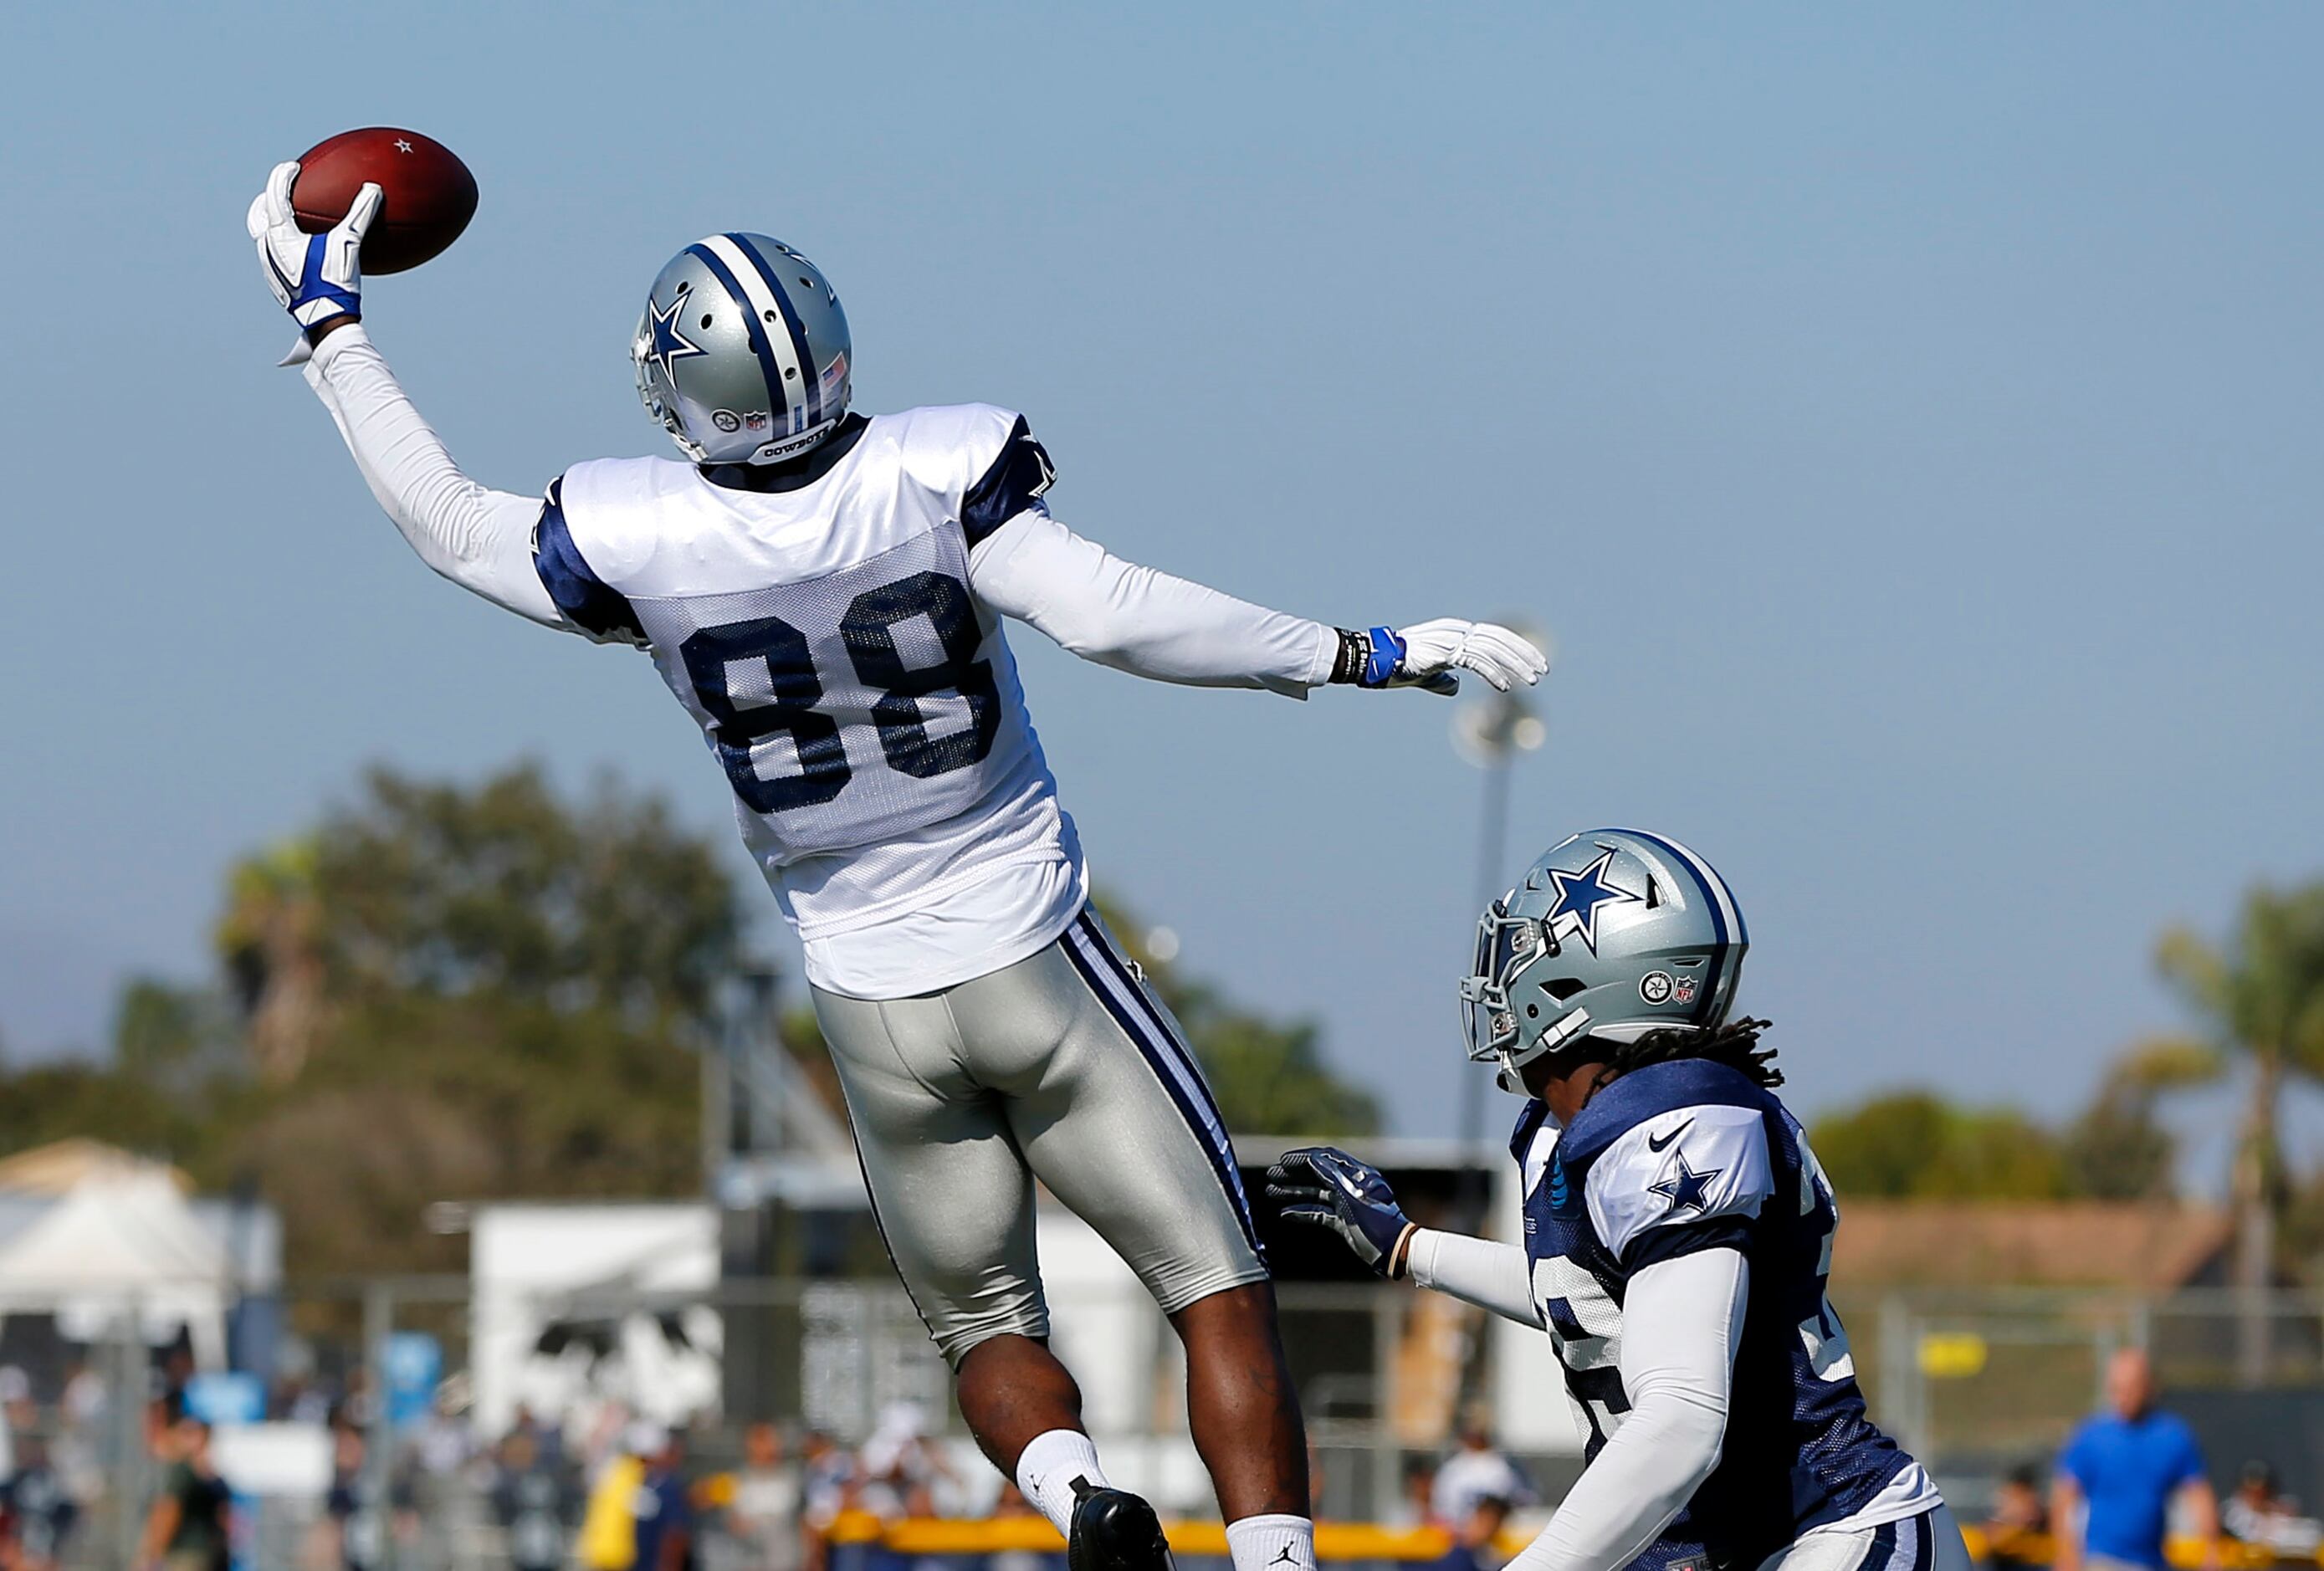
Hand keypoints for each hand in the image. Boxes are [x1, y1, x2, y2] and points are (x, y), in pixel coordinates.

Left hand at [247, 160, 380, 329]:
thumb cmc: (334, 280)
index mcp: (280, 233)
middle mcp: (268, 247)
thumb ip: (360, 214)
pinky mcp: (276, 283)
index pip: (275, 195)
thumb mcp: (349, 244)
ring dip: (271, 224)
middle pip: (257, 215)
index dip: (282, 177)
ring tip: (287, 221)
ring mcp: (269, 267)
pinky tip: (299, 252)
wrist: (325, 318)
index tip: (292, 167)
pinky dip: (281, 245)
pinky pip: (273, 256)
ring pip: (261, 237)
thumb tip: (373, 188)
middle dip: (265, 200)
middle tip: (280, 192)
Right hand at [1266, 1147, 1415, 1277]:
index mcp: (1356, 1175)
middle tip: (1271, 1175)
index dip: (1303, 1158)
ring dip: (1294, 1191)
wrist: (1393, 1251)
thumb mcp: (1353, 1198)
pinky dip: (1302, 1212)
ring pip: (1316, 1193)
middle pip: (1317, 1174)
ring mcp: (1347, 1204)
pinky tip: (1285, 1214)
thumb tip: (1312, 1159)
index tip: (1283, 1161)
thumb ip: (1332, 1176)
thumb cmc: (1377, 1224)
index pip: (1325, 1159)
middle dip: (1293, 1174)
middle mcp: (1351, 1186)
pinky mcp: (1344, 1221)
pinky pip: (1319, 1212)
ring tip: (1271, 1191)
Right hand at [1389, 619, 1547, 694]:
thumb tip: (1454, 688)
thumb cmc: (1399, 667)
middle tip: (1543, 671)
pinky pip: (1475, 661)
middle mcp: (1457, 630)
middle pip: (1499, 638)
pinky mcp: (1445, 651)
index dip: (1516, 647)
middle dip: (1524, 654)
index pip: (1494, 635)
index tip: (1534, 662)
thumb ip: (1442, 679)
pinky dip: (1493, 673)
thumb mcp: (1426, 674)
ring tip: (1531, 680)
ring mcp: (1451, 639)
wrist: (1377, 660)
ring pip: (1492, 649)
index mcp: (1456, 632)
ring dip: (1514, 665)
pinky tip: (1505, 687)